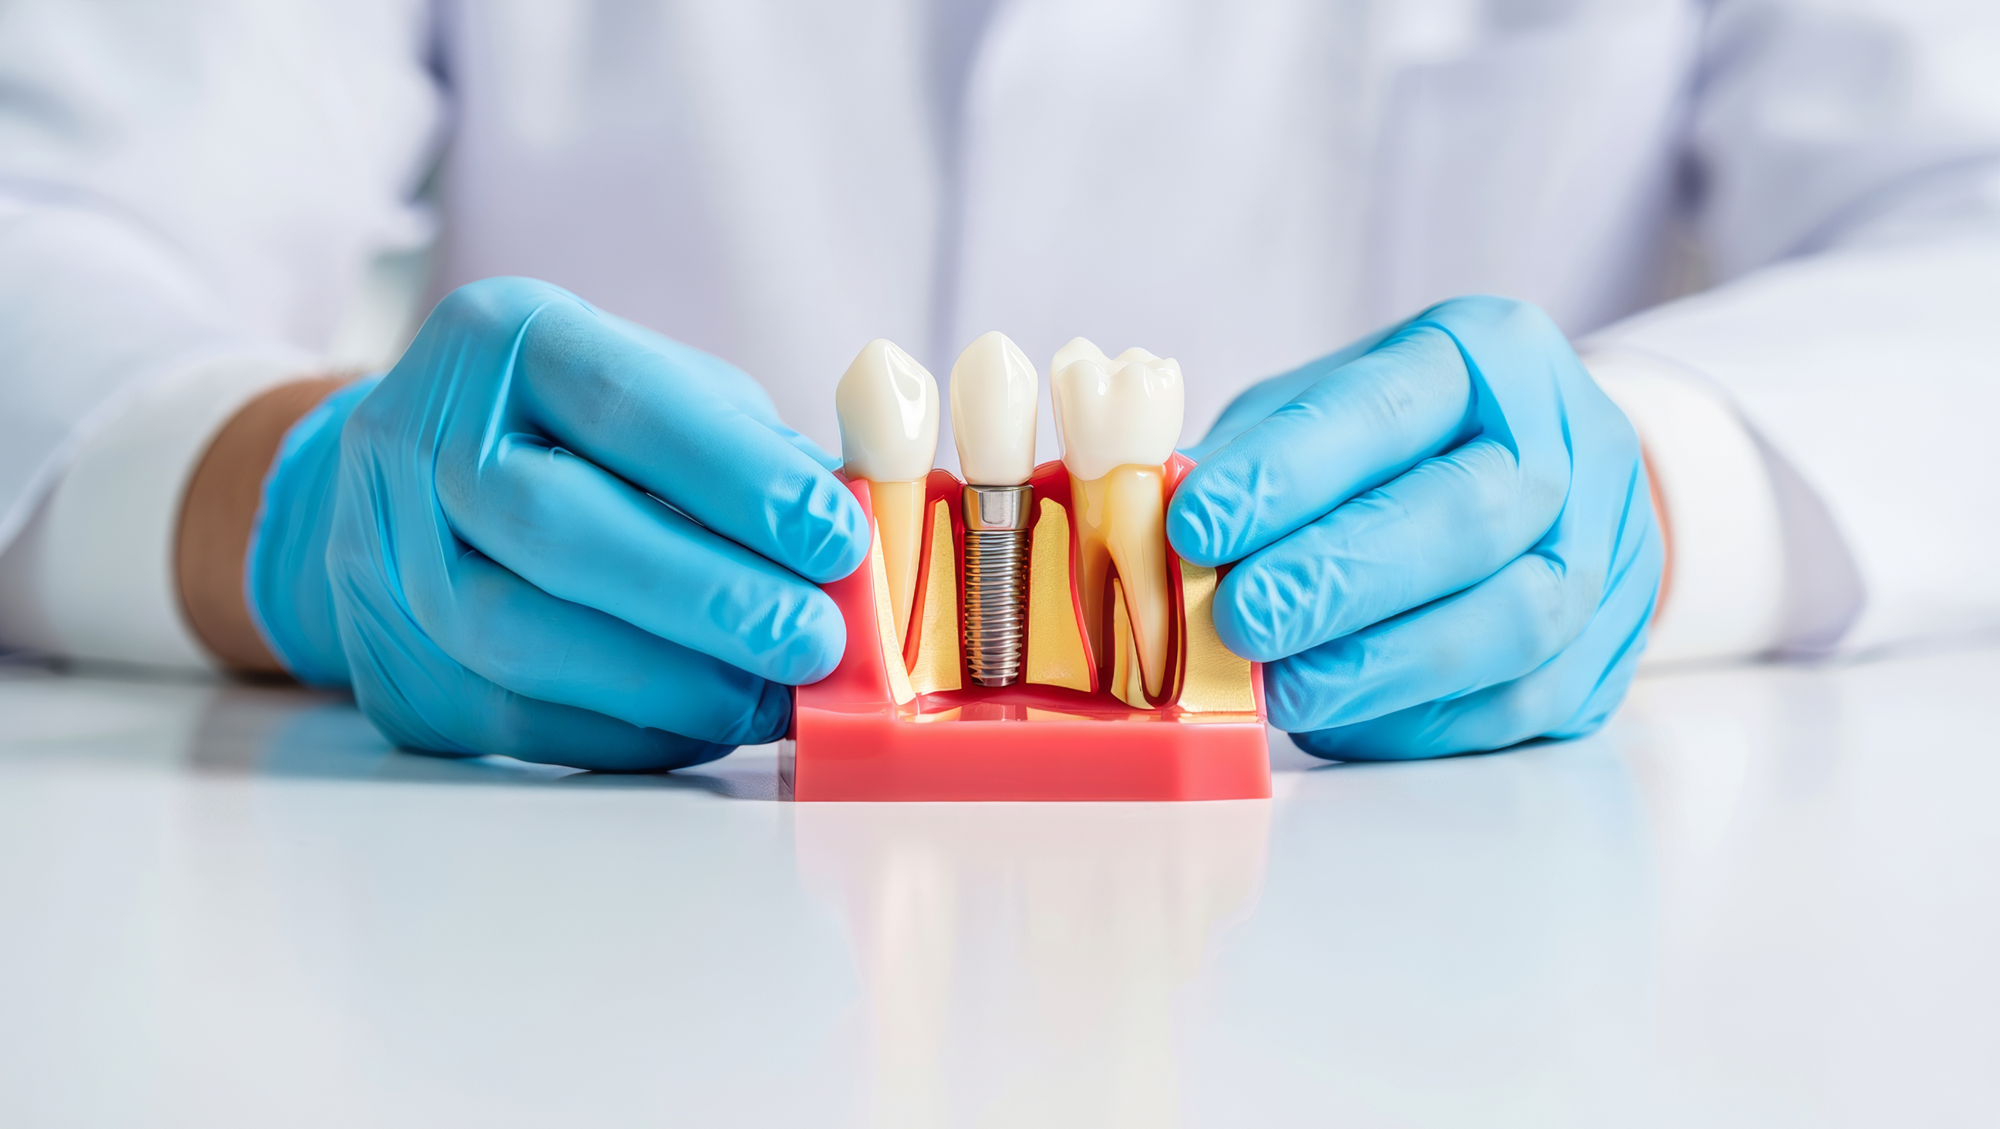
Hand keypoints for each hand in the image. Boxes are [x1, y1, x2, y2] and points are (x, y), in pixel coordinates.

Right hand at [246, 277, 868, 769]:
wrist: (405, 486)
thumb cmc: (575, 435)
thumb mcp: (663, 398)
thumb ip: (758, 453)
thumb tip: (867, 534)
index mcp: (507, 341)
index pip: (625, 405)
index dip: (740, 479)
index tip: (839, 538)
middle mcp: (420, 438)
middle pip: (556, 526)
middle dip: (705, 595)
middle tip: (815, 640)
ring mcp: (387, 556)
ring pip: (520, 636)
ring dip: (669, 682)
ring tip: (772, 698)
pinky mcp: (391, 663)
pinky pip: (512, 719)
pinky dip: (625, 731)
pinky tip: (705, 724)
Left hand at [1168, 296, 1661, 759]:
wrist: (1552, 488)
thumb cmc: (1403, 450)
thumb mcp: (1322, 413)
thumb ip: (1248, 460)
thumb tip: (1150, 521)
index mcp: (1488, 355)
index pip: (1385, 408)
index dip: (1287, 473)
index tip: (1194, 524)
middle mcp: (1568, 442)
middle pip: (1464, 517)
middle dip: (1338, 577)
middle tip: (1239, 618)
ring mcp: (1605, 550)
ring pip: (1510, 619)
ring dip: (1380, 664)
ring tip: (1281, 686)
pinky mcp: (1607, 652)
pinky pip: (1517, 702)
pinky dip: (1418, 718)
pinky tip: (1342, 715)